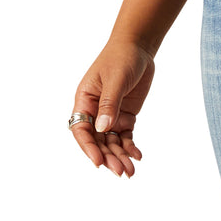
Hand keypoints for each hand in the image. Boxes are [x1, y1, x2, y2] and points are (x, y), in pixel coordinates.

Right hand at [69, 39, 155, 176]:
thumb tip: (103, 129)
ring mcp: (110, 114)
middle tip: (120, 172)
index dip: (88, 147)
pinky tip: (137, 156)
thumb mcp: (115, 80)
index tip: (98, 162)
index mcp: (84, 100)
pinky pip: (126, 136)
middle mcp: (95, 110)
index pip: (81, 129)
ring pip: (112, 142)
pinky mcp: (125, 116)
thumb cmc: (121, 58)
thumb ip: (109, 104)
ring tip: (130, 171)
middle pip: (98, 140)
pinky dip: (130, 147)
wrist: (138, 48)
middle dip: (108, 157)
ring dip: (119, 156)